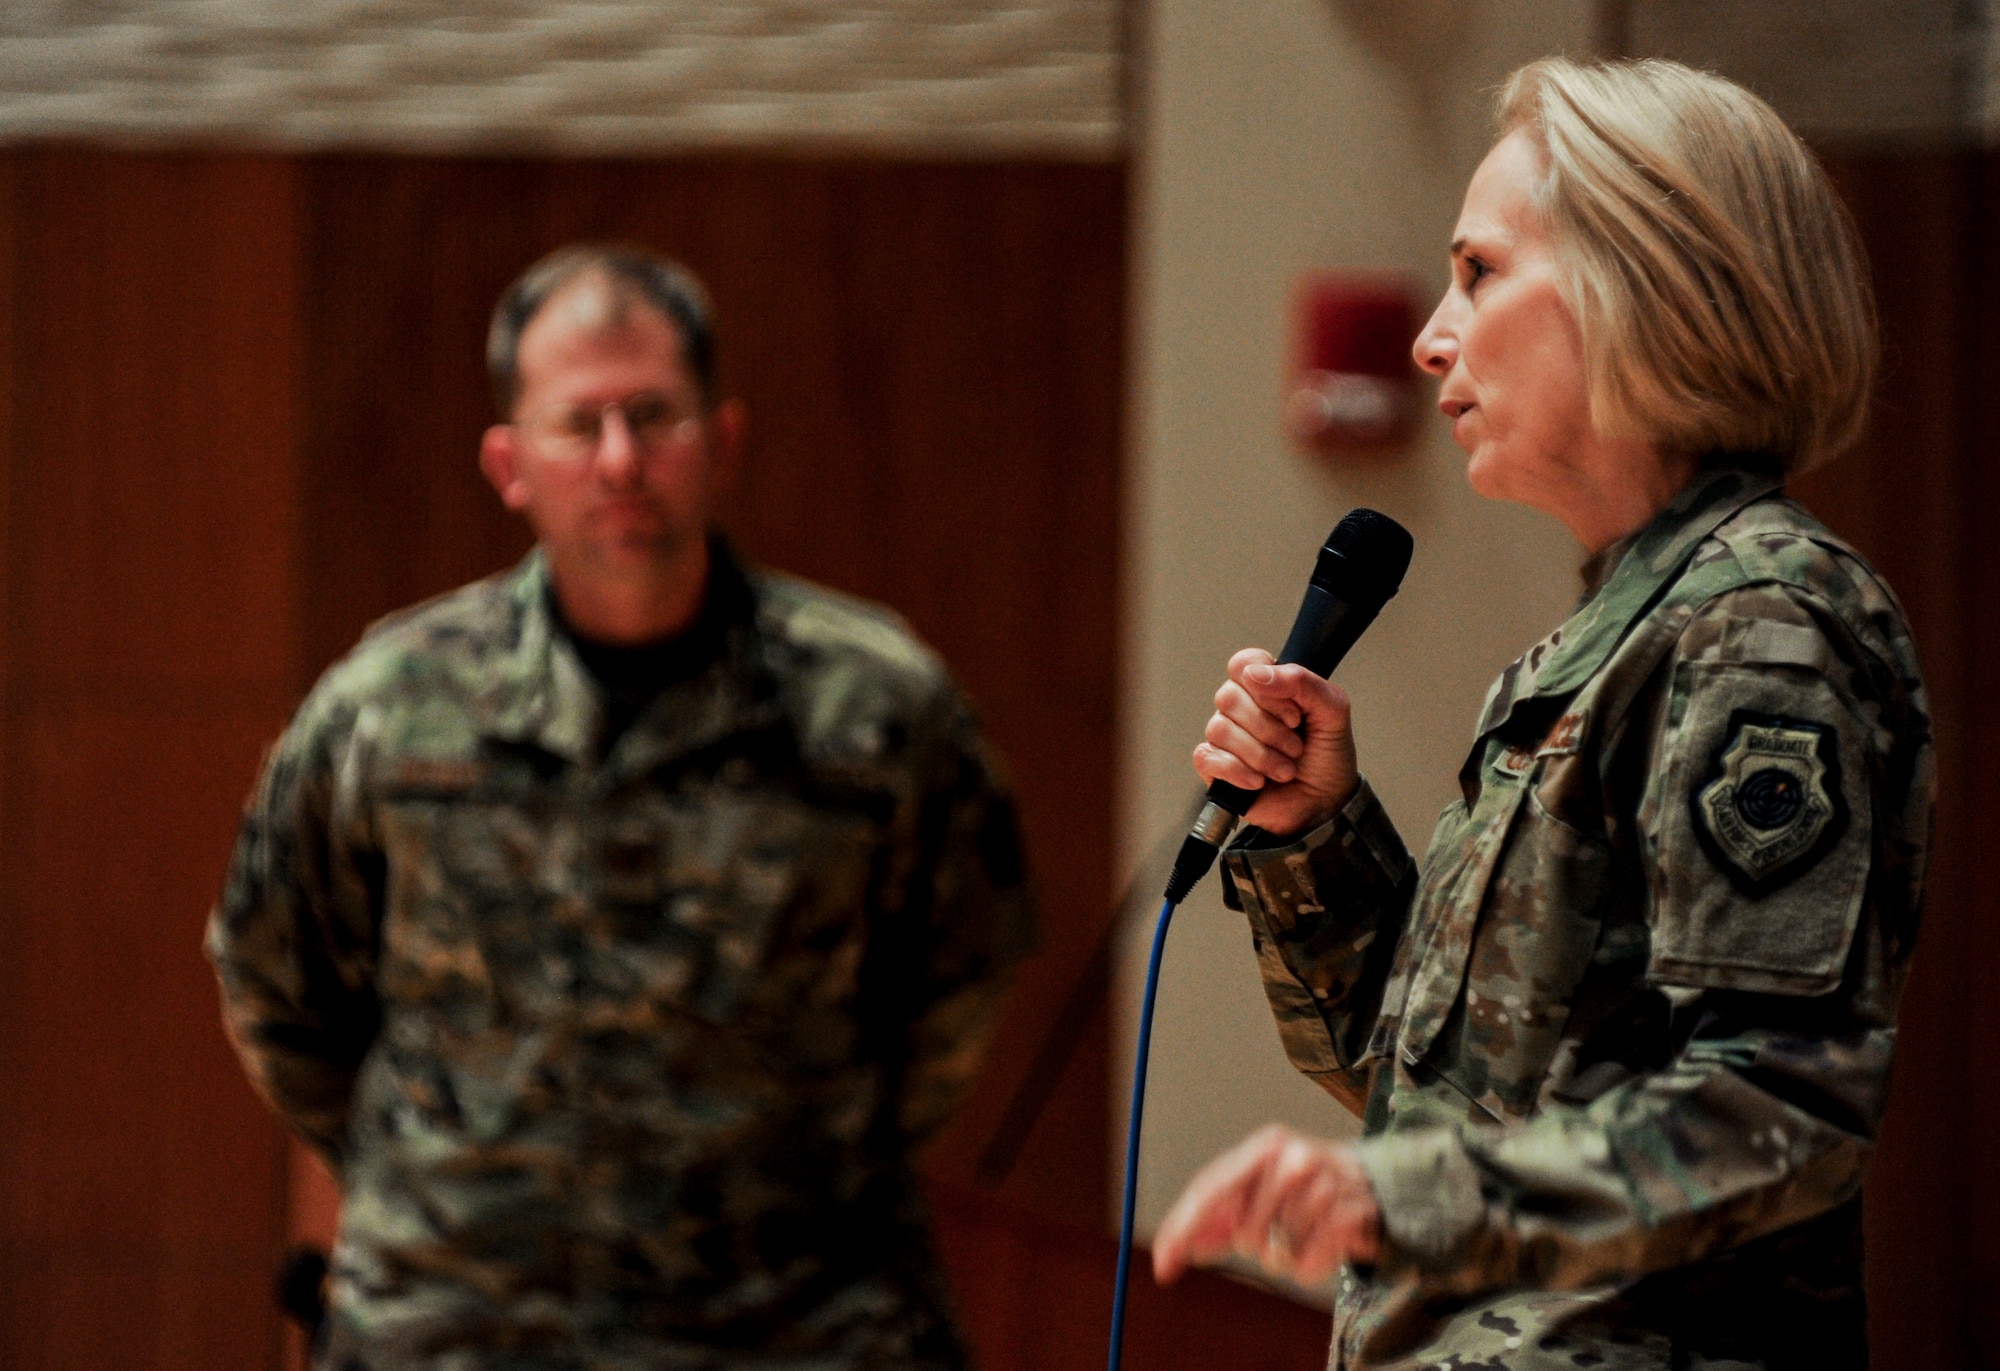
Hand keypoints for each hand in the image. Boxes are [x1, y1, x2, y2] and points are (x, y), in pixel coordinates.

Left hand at [1152, 1124, 1379, 1286]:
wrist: (1372, 1183)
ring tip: (1306, 1232)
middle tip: (1278, 1228)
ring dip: (1285, 1256)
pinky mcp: (1350, 1216)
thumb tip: (1173, 1251)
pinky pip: (1307, 1267)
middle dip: (1254, 1242)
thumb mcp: (1260, 1187)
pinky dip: (1311, 1266)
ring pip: (1277, 1253)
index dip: (1183, 1230)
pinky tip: (1325, 1244)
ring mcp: (1325, 1186)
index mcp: (1265, 1147)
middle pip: (1245, 1232)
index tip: (1163, 1266)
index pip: (1211, 1190)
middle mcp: (1294, 1159)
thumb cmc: (1303, 1188)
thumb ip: (1217, 1215)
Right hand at [1192, 648, 1357, 836]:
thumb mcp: (1333, 711)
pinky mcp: (1215, 767)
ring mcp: (1225, 737)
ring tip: (1285, 770)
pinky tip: (1259, 782)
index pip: (1244, 663)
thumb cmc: (1327, 755)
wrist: (1326, 804)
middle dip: (1269, 728)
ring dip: (1261, 754)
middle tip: (1296, 746)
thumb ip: (1303, 682)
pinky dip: (1239, 771)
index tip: (1294, 713)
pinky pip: (1209, 757)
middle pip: (1228, 696)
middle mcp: (1241, 708)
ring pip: (1220, 729)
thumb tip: (1256, 674)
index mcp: (1266, 686)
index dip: (1265, 686)